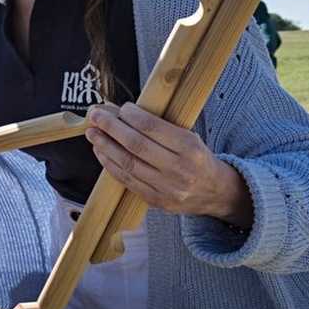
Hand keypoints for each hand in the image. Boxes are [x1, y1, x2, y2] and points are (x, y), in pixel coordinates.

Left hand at [85, 103, 252, 226]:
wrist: (214, 192)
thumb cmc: (197, 158)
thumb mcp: (190, 138)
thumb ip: (163, 128)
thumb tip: (125, 113)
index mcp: (190, 148)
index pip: (153, 128)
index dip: (131, 116)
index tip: (120, 108)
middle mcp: (179, 169)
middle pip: (136, 145)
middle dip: (112, 128)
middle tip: (96, 116)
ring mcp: (167, 188)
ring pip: (128, 164)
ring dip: (105, 146)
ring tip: (93, 133)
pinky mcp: (156, 201)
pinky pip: (127, 181)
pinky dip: (110, 165)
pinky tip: (101, 152)